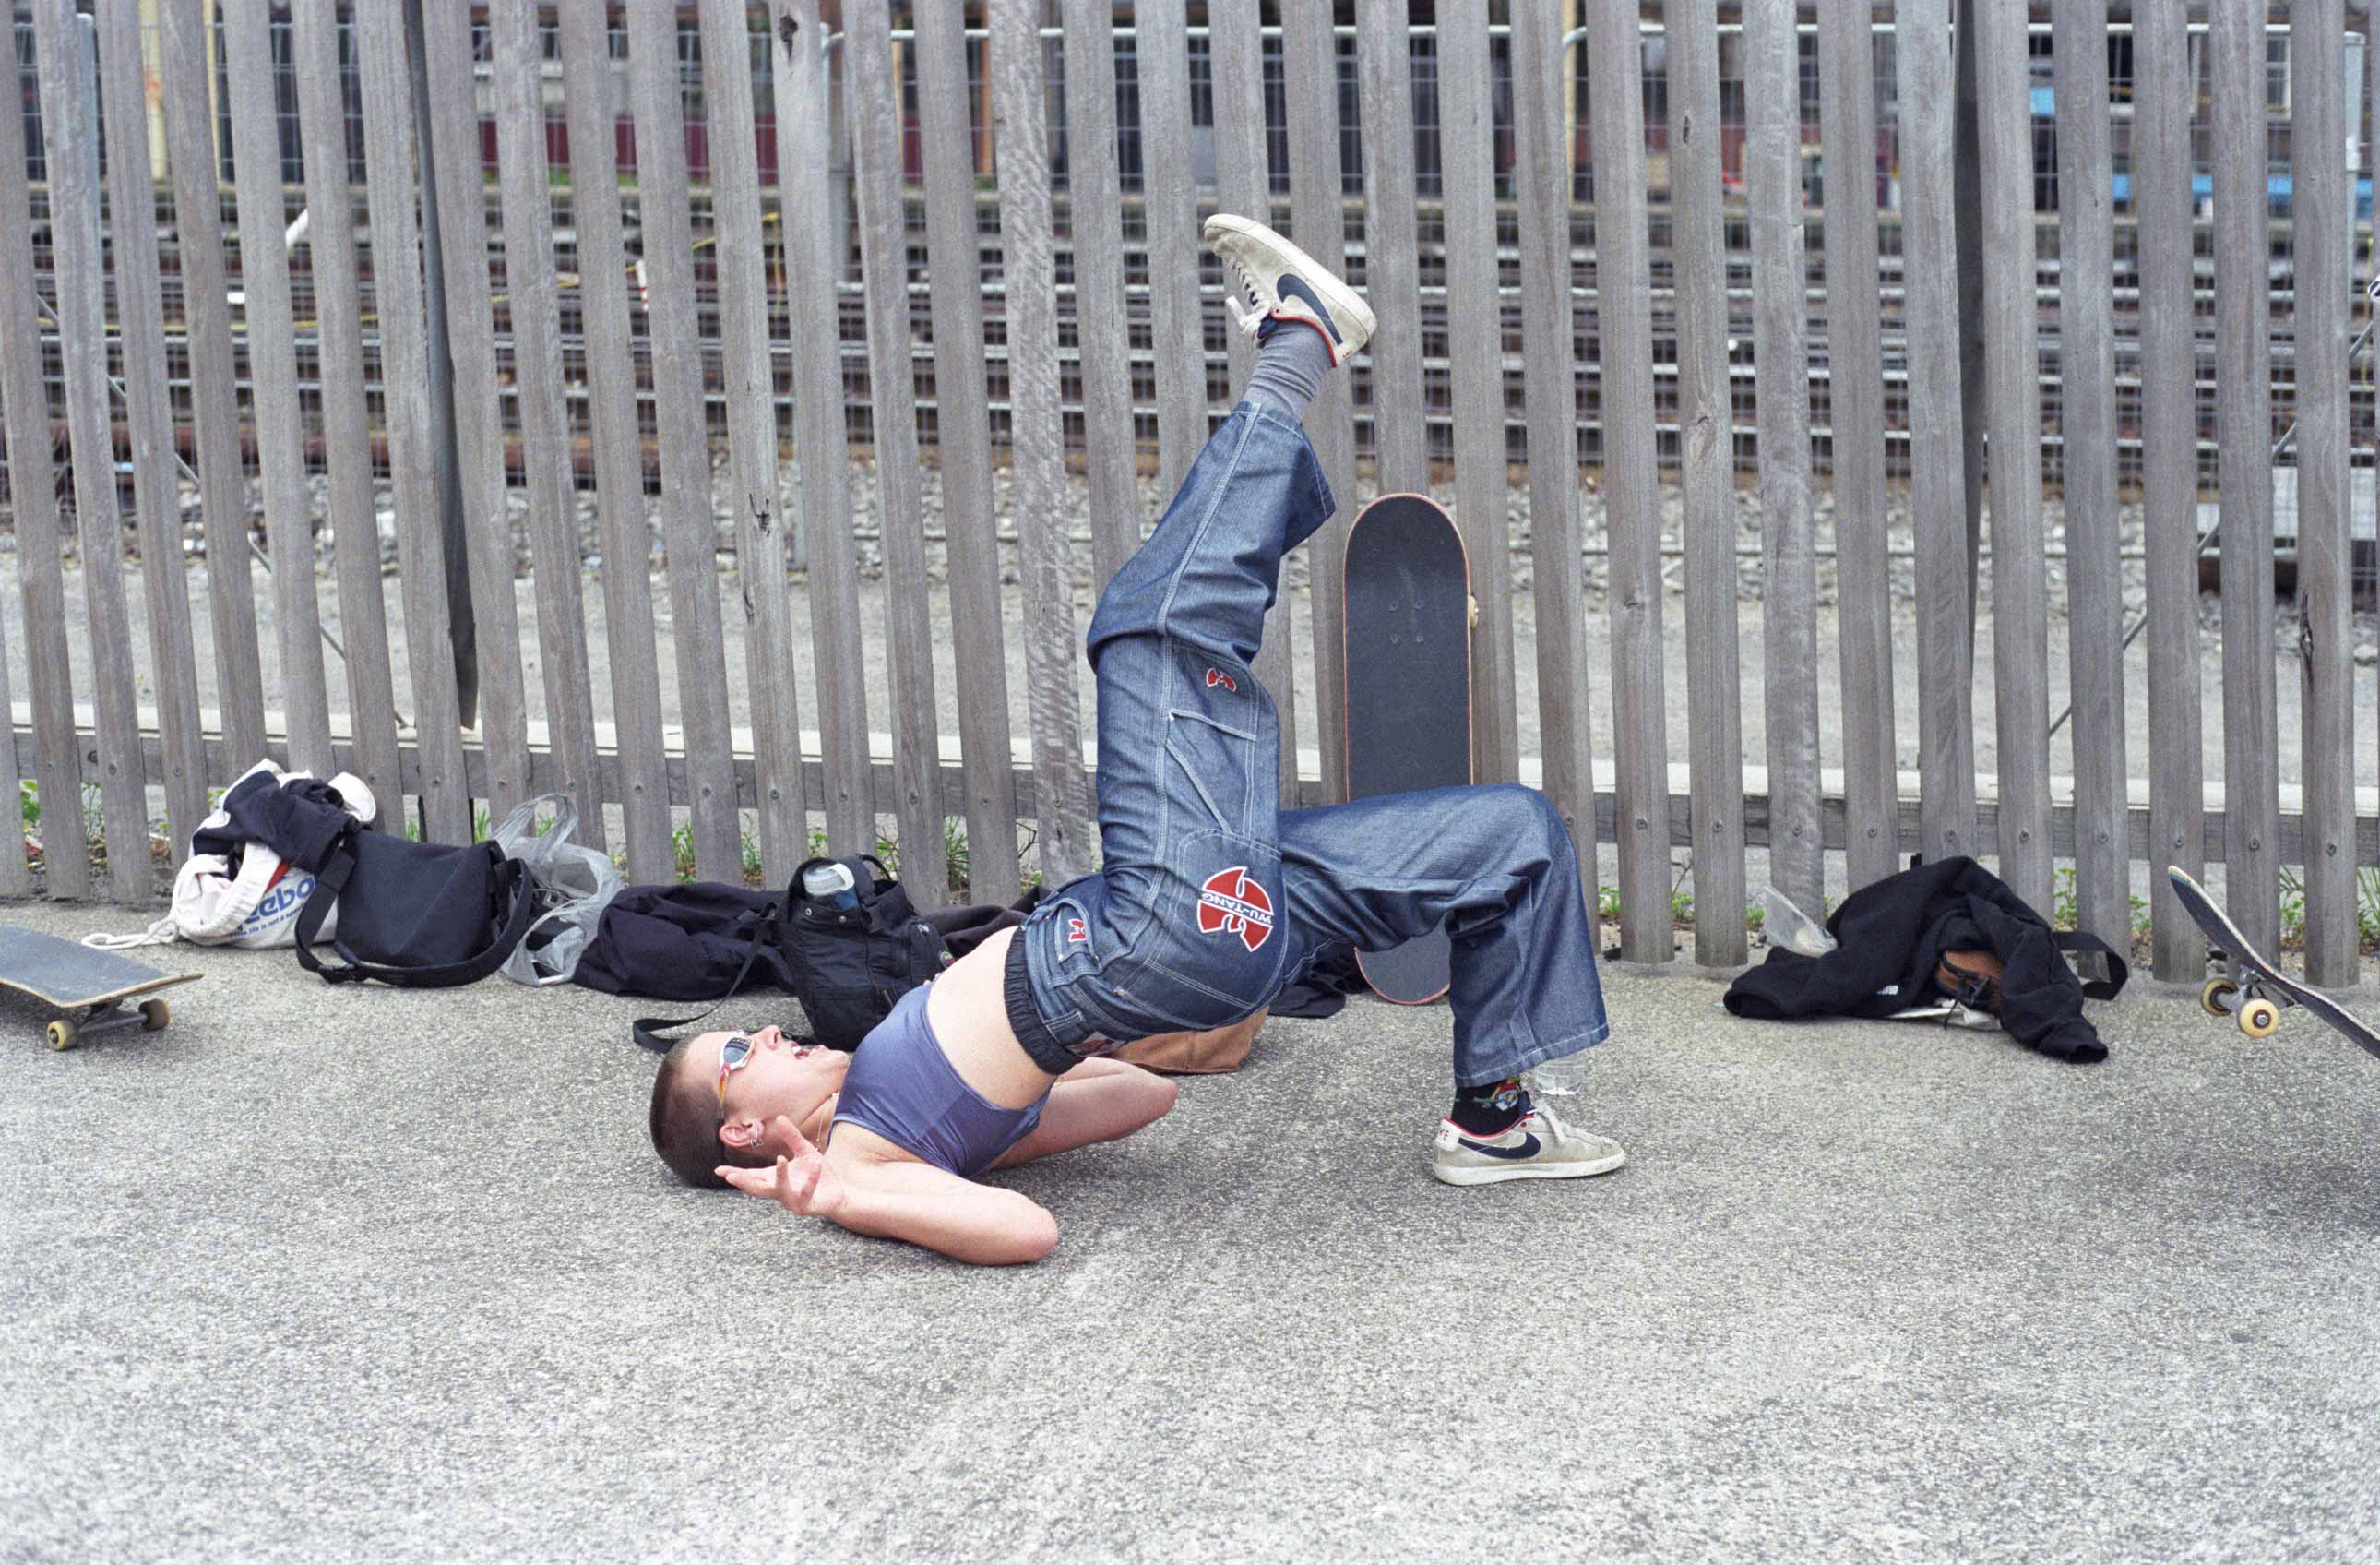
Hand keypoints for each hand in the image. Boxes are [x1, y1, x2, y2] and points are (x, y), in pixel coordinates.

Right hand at [716, 1116, 844, 1217]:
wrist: (839, 1193)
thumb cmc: (817, 1174)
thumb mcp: (804, 1151)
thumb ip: (792, 1137)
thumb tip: (779, 1117)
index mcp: (774, 1179)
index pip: (751, 1176)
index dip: (735, 1173)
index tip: (718, 1170)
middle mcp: (779, 1192)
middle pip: (758, 1188)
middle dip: (744, 1182)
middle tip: (730, 1177)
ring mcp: (792, 1201)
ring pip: (781, 1191)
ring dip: (780, 1176)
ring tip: (780, 1159)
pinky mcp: (808, 1206)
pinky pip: (807, 1193)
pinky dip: (810, 1179)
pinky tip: (815, 1165)